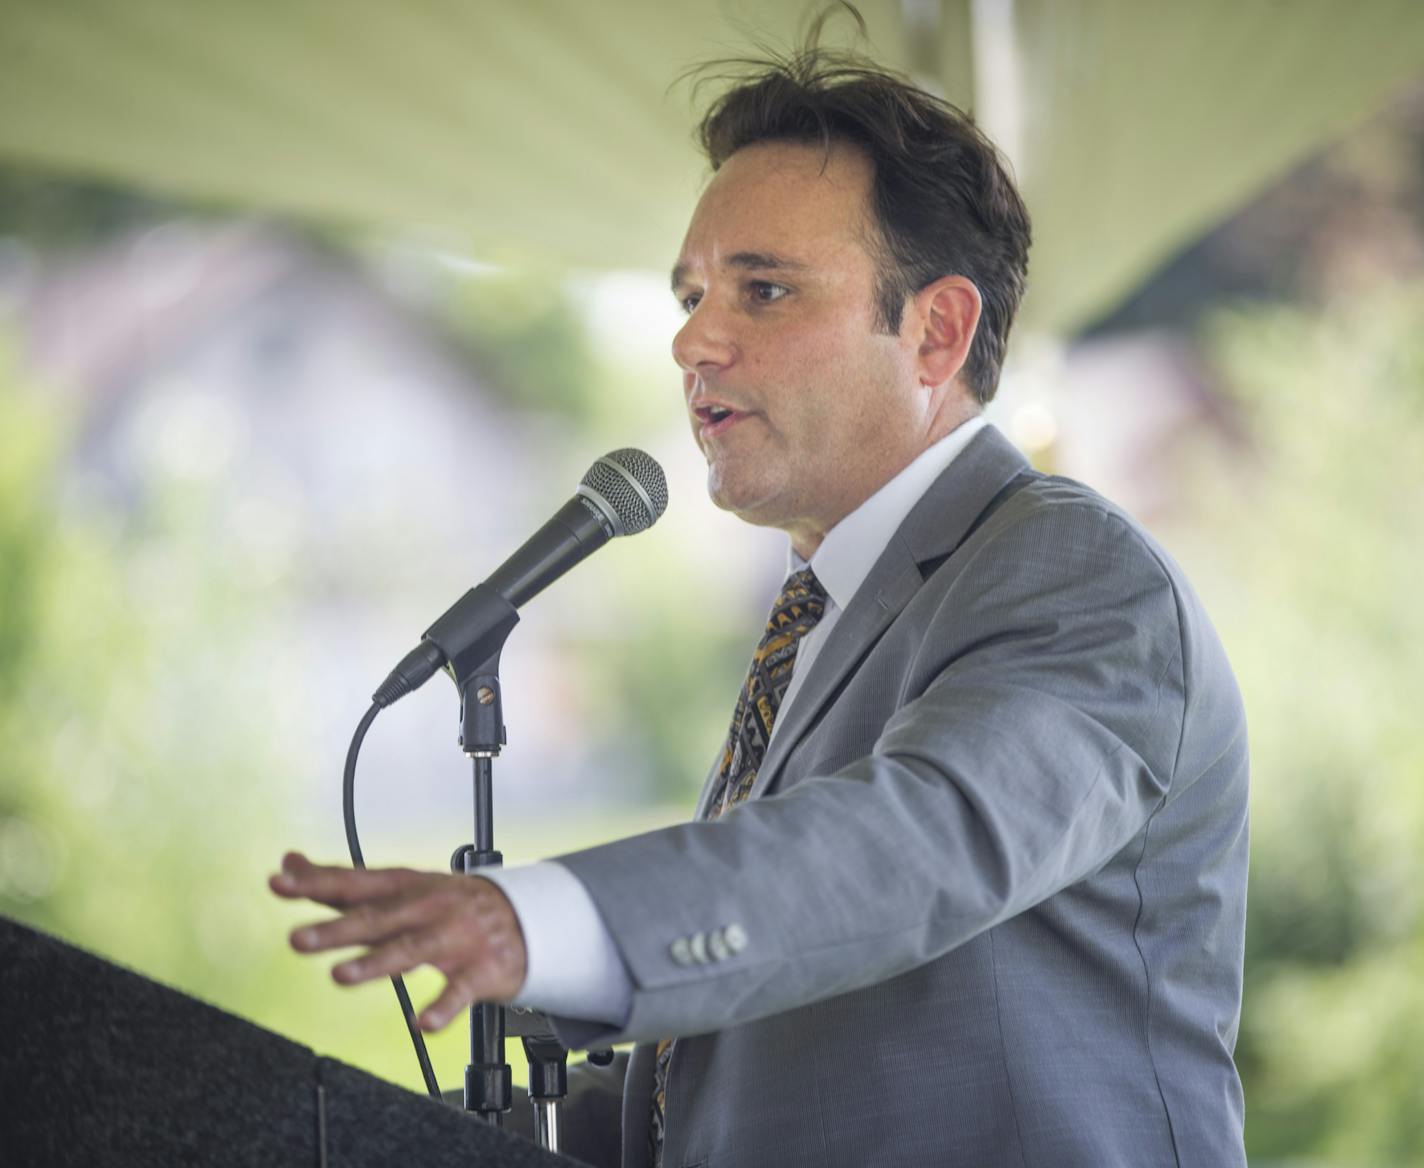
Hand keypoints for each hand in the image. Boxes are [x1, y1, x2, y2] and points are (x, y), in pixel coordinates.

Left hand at [269, 851, 526, 1030]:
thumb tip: (289, 862)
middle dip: (338, 929)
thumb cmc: (447, 904)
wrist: (522, 918)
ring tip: (342, 975)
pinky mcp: (480, 969)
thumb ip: (342, 882)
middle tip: (298, 939)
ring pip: (412, 950)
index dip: (316, 883)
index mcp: (405, 887)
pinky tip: (423, 1023)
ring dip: (376, 963)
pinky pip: (460, 991)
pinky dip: (442, 1008)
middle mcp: (427, 908)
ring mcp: (455, 937)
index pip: (355, 883)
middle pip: (378, 918)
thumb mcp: (398, 886)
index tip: (280, 882)